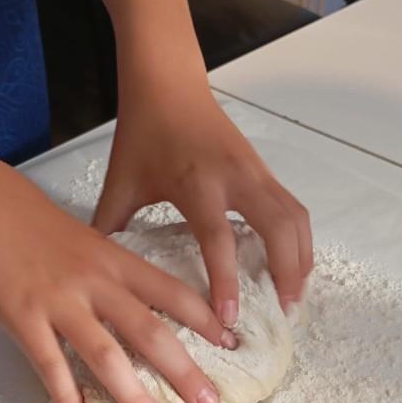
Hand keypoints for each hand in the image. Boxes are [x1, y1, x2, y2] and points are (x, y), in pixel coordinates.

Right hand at [0, 163, 235, 402]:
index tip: (232, 345)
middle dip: (184, 371)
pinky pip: (48, 362)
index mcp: (113, 257)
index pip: (173, 291)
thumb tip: (122, 297)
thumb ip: (102, 266)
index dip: (206, 320)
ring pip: (106, 354)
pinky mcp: (21, 315)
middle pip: (151, 331)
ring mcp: (58, 299)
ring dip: (132, 394)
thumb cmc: (20, 214)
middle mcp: (95, 280)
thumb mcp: (77, 234)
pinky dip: (65, 391)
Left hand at [94, 72, 312, 326]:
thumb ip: (110, 228)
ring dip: (301, 258)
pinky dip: (300, 240)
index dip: (226, 281)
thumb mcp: (120, 183)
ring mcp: (256, 171)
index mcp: (196, 183)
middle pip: (278, 229)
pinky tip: (294, 265)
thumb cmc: (143, 134)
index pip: (218, 239)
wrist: (168, 84)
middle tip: (282, 313)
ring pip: (295, 219)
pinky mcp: (265, 170)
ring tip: (293, 296)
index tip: (228, 318)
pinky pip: (293, 209)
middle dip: (286, 273)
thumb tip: (100, 273)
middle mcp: (235, 177)